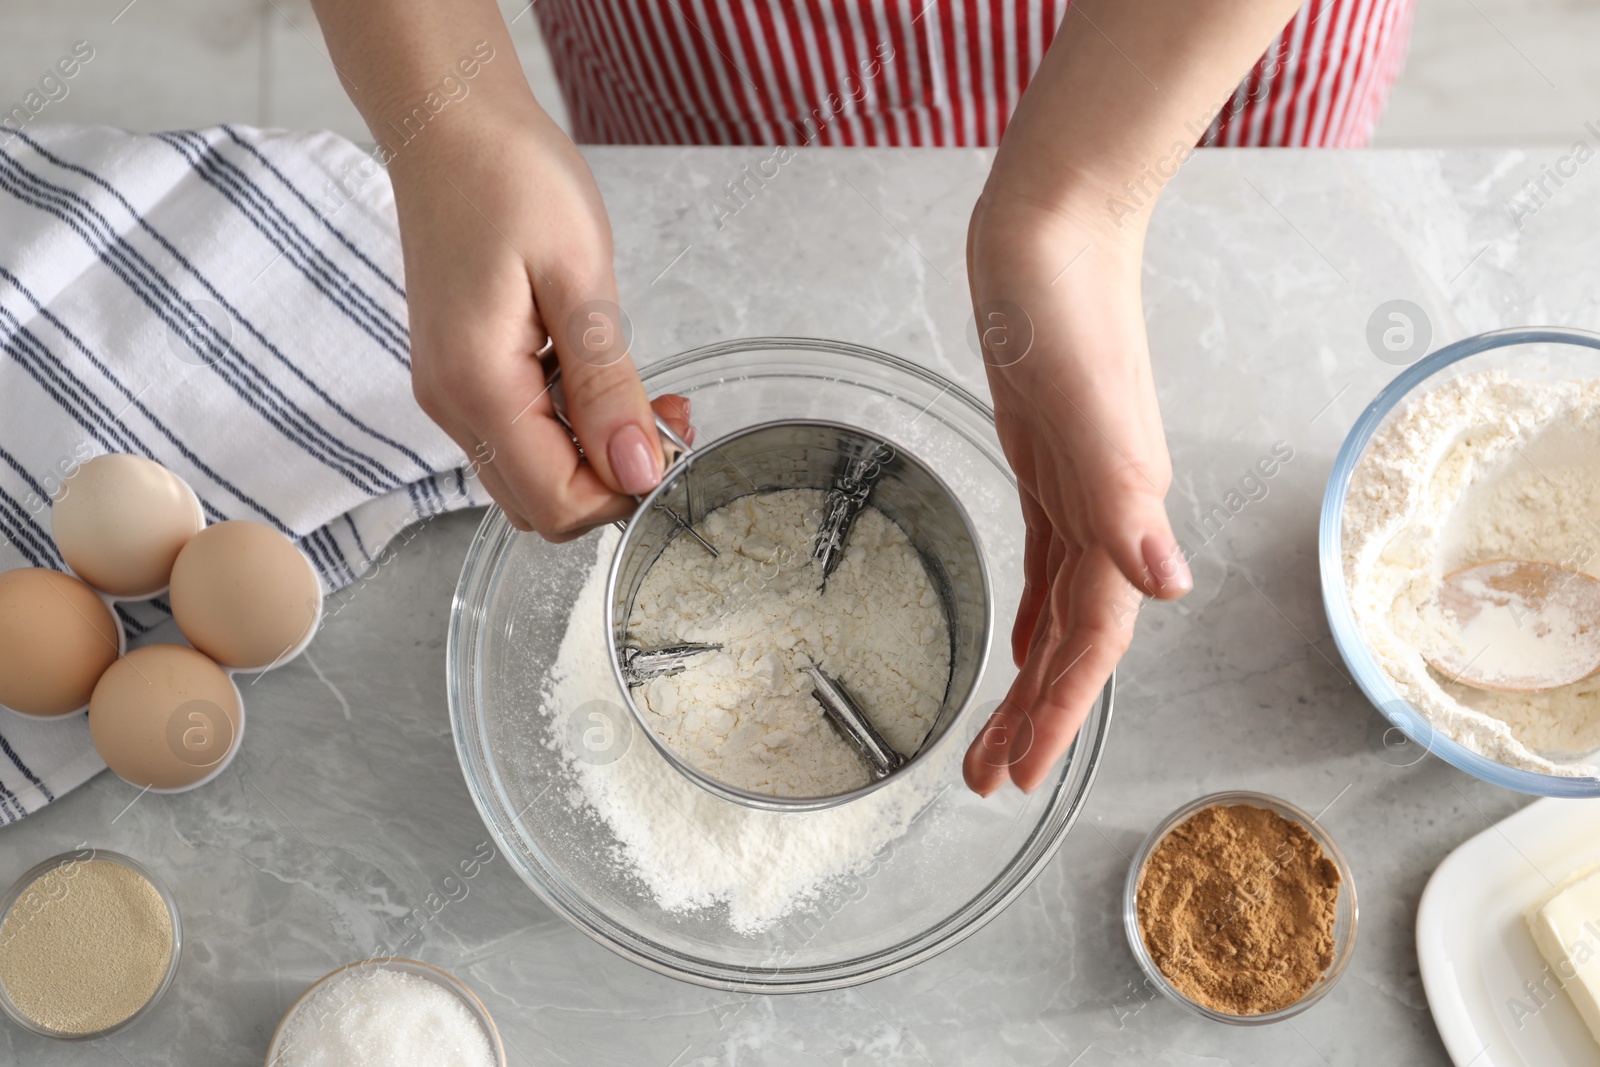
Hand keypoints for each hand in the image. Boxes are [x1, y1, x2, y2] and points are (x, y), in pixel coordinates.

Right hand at [391, 96, 687, 538]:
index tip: (671, 441)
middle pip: (540, 506)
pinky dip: (566, 428)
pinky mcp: (460, 373)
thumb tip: (638, 471)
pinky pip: (516, 436)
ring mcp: (449, 391)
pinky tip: (596, 376)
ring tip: (638, 391)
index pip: (557, 504)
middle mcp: (451, 404)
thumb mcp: (581, 278)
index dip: (624, 493)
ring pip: (528, 476)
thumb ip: (607, 385)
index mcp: (478, 386)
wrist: (448, 121)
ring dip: (591, 456)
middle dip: (611, 482)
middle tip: (664, 415)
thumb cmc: (509, 177)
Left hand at [962, 193, 1191, 796]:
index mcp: (1118, 515)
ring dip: (1029, 676)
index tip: (1019, 773)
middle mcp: (1107, 515)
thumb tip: (1167, 589)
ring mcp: (1079, 490)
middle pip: (1073, 642)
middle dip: (1035, 715)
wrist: (1054, 228)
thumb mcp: (1084, 406)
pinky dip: (1031, 613)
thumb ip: (1124, 496)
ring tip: (992, 736)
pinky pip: (1046, 563)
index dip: (1058, 711)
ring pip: (1059, 610)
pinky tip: (1016, 640)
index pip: (1092, 641)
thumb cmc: (1065, 308)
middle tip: (987, 781)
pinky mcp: (1049, 465)